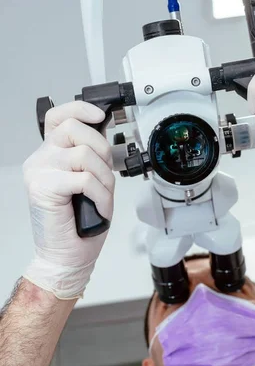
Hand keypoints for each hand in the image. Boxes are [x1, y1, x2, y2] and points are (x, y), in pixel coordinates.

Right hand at [23, 101, 114, 298]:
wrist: (66, 257)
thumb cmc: (79, 224)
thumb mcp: (90, 182)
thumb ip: (91, 158)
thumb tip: (105, 138)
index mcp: (49, 155)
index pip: (59, 116)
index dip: (80, 108)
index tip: (99, 116)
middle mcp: (40, 160)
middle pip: (75, 128)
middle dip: (101, 150)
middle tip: (103, 175)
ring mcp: (38, 172)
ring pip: (83, 154)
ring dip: (103, 179)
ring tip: (100, 197)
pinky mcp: (43, 188)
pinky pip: (84, 179)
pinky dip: (100, 195)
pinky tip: (98, 208)